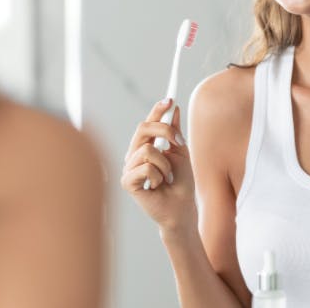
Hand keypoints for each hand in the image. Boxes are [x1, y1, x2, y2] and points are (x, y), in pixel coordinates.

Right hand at [120, 99, 196, 231]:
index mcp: (145, 146)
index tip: (169, 99)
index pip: (147, 123)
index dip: (156, 110)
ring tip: (167, 177)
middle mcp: (133, 155)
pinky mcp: (127, 182)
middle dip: (165, 131)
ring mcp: (128, 168)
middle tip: (179, 143)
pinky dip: (159, 176)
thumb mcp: (182, 153)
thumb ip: (175, 132)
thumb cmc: (181, 184)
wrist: (182, 210)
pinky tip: (158, 186)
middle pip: (142, 129)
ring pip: (147, 150)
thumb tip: (173, 108)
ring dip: (165, 164)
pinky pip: (145, 167)